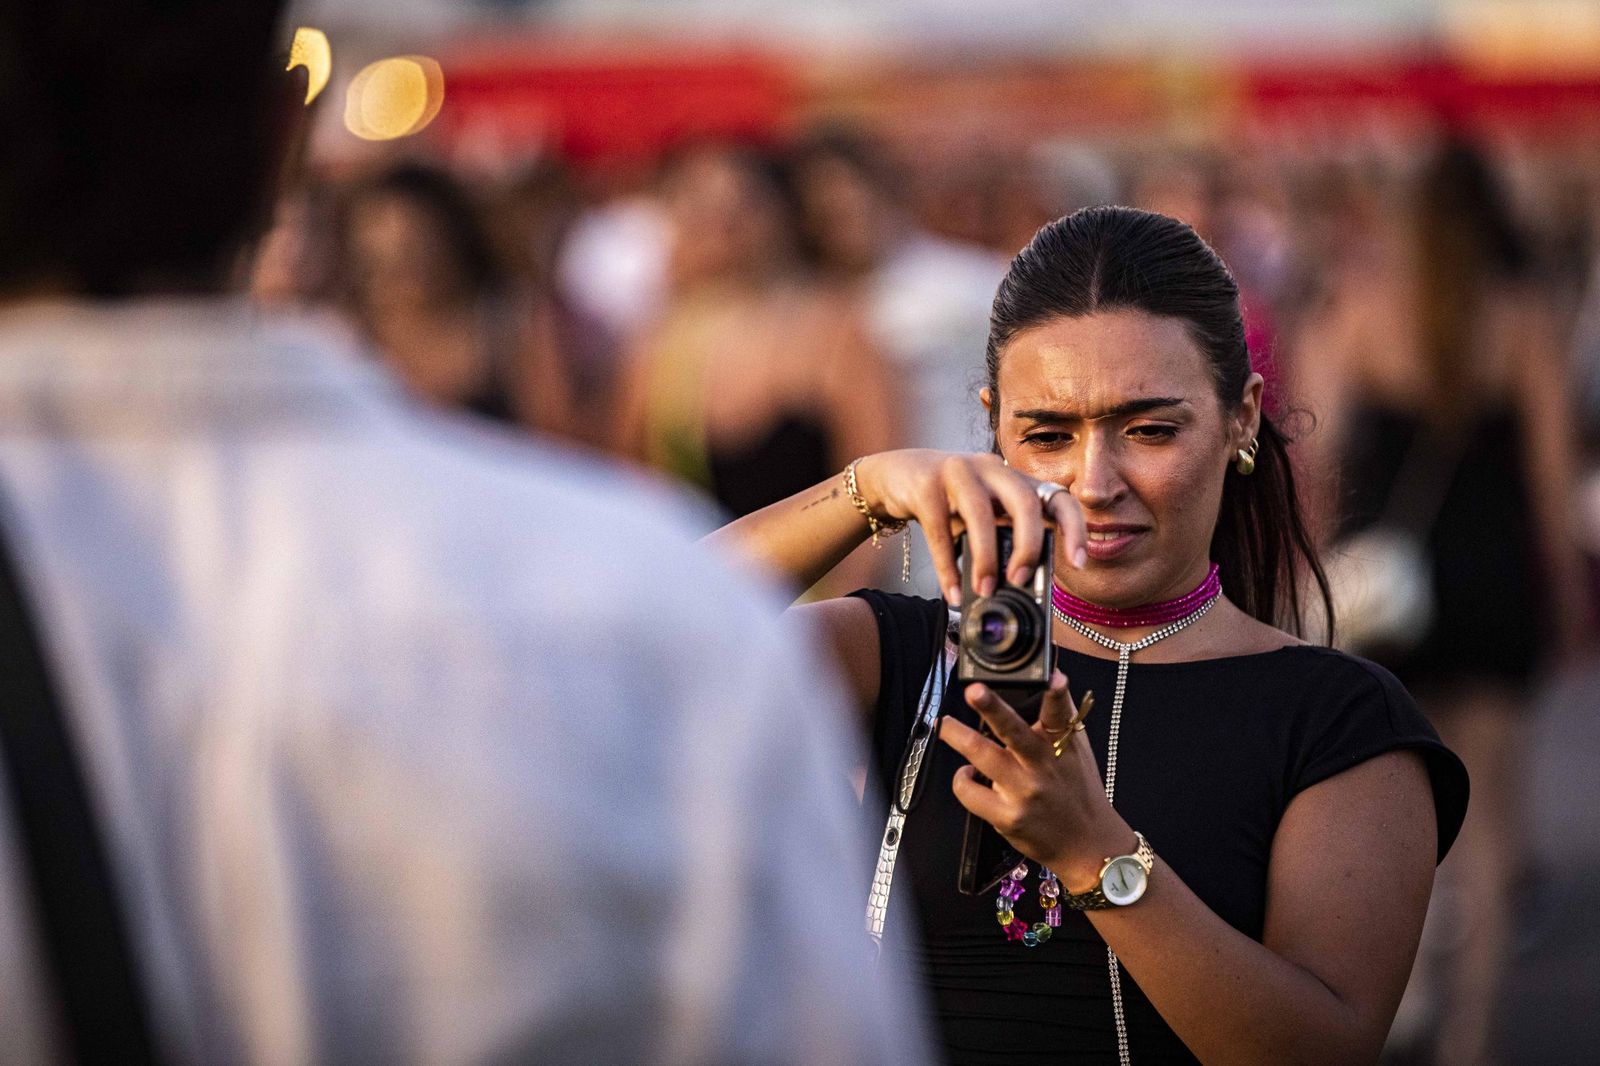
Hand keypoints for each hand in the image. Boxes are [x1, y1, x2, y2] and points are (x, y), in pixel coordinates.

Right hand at [853, 450, 1087, 604]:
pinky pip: (940, 530)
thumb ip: (1000, 542)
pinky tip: (951, 590)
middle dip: (1029, 545)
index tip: (1078, 564)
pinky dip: (947, 566)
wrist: (896, 475)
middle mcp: (992, 469)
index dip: (1074, 529)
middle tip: (1020, 581)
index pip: (1058, 497)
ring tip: (984, 591)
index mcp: (1014, 479)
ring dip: (986, 559)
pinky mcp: (926, 485)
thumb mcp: (981, 518)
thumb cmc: (949, 503)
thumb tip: (1017, 589)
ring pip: (981, 515)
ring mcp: (958, 471)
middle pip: (1025, 502)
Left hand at [938, 671, 1128, 889]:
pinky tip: (965, 774)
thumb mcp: (1077, 751)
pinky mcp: (1007, 816)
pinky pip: (970, 792)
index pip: (1060, 714)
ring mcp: (1024, 792)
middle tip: (973, 690)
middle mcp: (1043, 767)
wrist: (1087, 844)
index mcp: (1062, 746)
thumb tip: (1050, 674)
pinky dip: (961, 779)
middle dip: (992, 708)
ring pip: (983, 756)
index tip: (1052, 676)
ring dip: (958, 736)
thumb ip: (1061, 716)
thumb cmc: (1078, 791)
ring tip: (945, 725)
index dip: (1056, 693)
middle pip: (1014, 732)